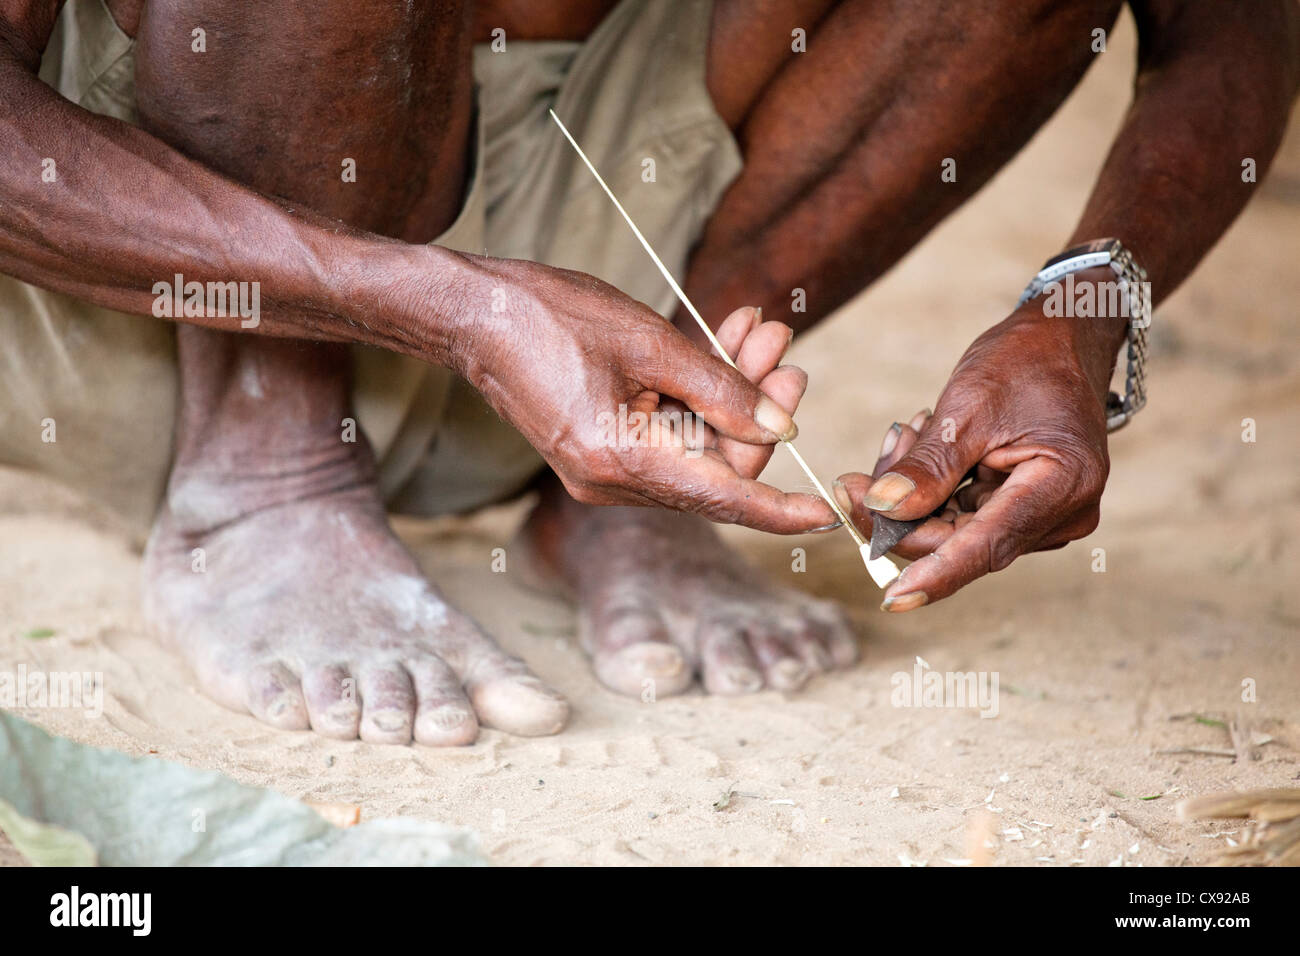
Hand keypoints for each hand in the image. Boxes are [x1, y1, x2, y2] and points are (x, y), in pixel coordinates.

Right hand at [455, 258, 836, 533]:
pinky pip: (668, 433)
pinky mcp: (601, 450)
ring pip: (696, 446)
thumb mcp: (649, 341)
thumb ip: (721, 388)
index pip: (724, 498)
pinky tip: (724, 344)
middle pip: (716, 465)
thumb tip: (782, 426)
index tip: (831, 515)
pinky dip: (698, 395)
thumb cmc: (550, 317)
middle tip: (782, 347)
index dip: (783, 510)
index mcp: (622, 461)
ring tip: (757, 329)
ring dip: (732, 391)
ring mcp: (604, 470)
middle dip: (758, 408)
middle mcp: (612, 482)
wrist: (474, 316)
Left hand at [835, 295, 1125, 608]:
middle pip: (962, 542)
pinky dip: (933, 491)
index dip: (937, 573)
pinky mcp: (1026, 509)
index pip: (988, 545)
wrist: (1063, 338)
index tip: (893, 598)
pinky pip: (964, 516)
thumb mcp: (967, 407)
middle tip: (850, 482)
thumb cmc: (1025, 361)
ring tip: (906, 436)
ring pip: (955, 531)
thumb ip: (927, 466)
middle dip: (900, 516)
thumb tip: (883, 509)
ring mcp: (1047, 516)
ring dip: (915, 495)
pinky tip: (921, 445)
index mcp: (1062, 484)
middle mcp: (1063, 513)